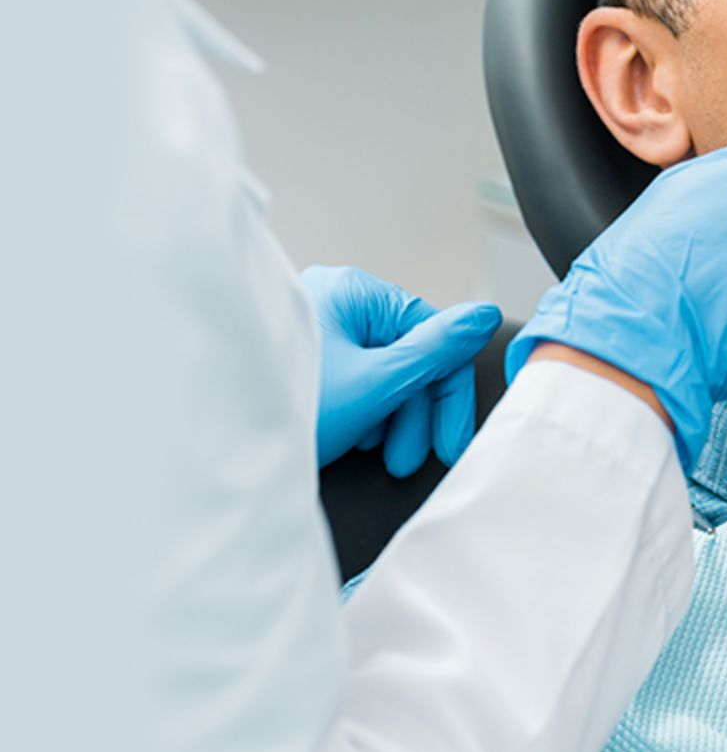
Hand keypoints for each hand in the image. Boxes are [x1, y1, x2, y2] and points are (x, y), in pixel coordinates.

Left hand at [303, 265, 502, 476]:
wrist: (217, 453)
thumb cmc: (285, 409)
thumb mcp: (376, 383)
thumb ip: (438, 350)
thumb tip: (484, 316)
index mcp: (354, 293)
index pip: (432, 335)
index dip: (448, 393)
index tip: (453, 439)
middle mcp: (334, 302)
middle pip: (407, 354)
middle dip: (414, 412)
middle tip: (411, 458)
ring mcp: (316, 330)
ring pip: (383, 371)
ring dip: (392, 417)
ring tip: (379, 454)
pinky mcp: (305, 360)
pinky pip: (356, 379)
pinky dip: (365, 412)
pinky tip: (356, 439)